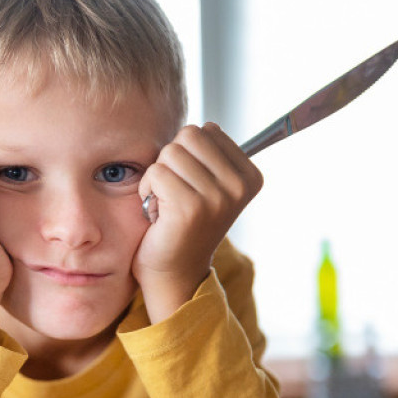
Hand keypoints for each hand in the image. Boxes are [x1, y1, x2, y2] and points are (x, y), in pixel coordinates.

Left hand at [133, 124, 262, 322]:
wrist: (173, 273)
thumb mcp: (208, 185)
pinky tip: (158, 214)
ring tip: (167, 204)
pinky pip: (156, 172)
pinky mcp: (191, 208)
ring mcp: (218, 197)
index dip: (188, 155)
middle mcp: (240, 186)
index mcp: (250, 176)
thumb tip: (210, 124)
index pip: (207, 130)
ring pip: (170, 152)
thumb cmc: (183, 224)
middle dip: (172, 161)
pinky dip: (148, 190)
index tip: (192, 187)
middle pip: (189, 135)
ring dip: (158, 176)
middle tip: (175, 193)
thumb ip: (211, 154)